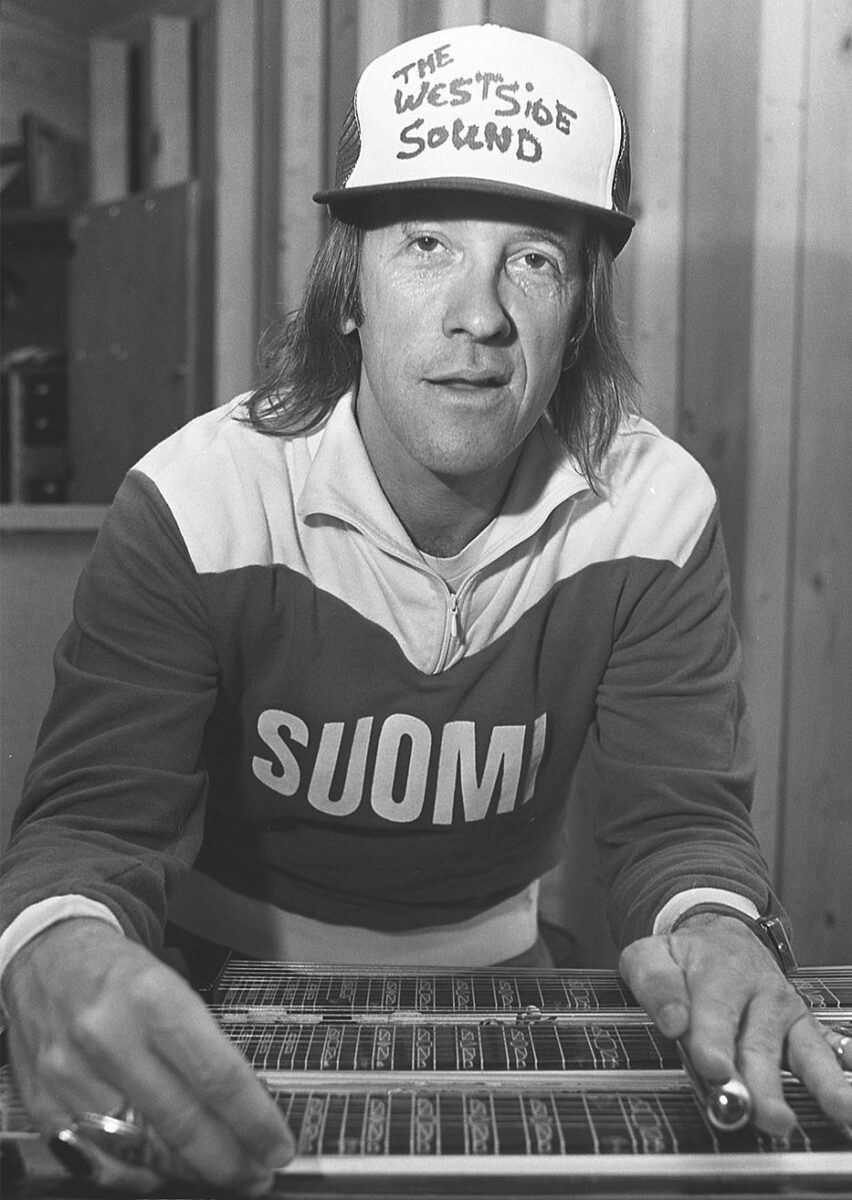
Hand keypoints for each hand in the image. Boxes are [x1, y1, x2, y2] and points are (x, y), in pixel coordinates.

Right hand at [3, 918, 294, 1192]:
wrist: (49, 957)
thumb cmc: (120, 974)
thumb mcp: (171, 985)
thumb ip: (202, 1043)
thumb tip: (246, 1106)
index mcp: (152, 998)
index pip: (216, 1074)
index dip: (253, 1120)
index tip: (277, 1145)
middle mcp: (109, 1038)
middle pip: (181, 1122)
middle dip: (228, 1160)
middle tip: (257, 1173)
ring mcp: (71, 1077)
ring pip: (142, 1150)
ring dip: (189, 1172)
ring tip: (220, 1171)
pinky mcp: (45, 1106)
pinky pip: (101, 1160)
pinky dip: (139, 1174)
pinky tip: (166, 1173)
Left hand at [619, 912, 851, 1134]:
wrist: (719, 935)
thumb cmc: (684, 956)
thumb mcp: (651, 955)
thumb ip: (656, 985)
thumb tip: (671, 1021)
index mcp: (720, 973)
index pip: (715, 1010)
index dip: (714, 1040)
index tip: (714, 1068)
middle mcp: (761, 994)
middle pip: (760, 1043)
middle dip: (764, 1082)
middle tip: (766, 1115)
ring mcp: (787, 1013)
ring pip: (805, 1050)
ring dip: (822, 1082)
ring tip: (839, 1109)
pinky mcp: (805, 1029)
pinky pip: (829, 1047)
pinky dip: (842, 1068)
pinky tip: (850, 1094)